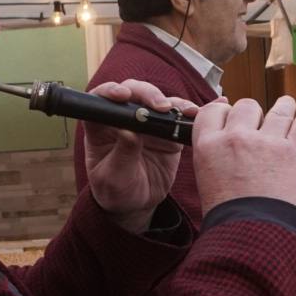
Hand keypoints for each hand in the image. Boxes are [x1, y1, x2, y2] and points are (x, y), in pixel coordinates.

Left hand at [83, 80, 198, 232]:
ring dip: (172, 101)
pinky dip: (187, 112)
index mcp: (101, 127)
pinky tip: (194, 113)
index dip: (110, 92)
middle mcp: (123, 118)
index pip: (101, 100)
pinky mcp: (166, 130)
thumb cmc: (116, 190)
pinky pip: (177, 116)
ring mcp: (146, 122)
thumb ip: (121, 155)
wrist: (138, 204)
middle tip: (161, 107)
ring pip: (157, 100)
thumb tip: (130, 132)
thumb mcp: (113, 178)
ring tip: (184, 110)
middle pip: (133, 92)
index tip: (123, 96)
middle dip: (147, 94)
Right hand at [194, 93, 295, 215]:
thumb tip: (225, 144)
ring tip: (288, 105)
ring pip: (278, 110)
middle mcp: (237, 138)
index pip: (214, 111)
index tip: (232, 115)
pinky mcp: (293, 151)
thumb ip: (215, 157)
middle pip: (247, 106)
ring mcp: (267, 142)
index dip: (224, 111)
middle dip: (254, 113)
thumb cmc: (230, 217)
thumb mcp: (207, 181)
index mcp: (209, 146)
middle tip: (259, 122)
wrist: (252, 236)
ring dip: (284, 107)